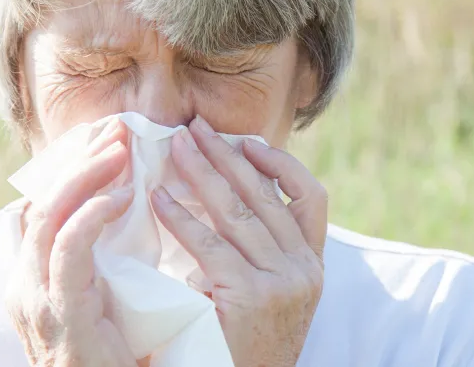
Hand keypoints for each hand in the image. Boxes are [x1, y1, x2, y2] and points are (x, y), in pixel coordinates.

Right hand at [6, 119, 139, 366]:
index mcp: (37, 273)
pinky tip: (120, 197)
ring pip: (50, 216)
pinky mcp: (59, 312)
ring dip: (86, 177)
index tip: (107, 138)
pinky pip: (68, 252)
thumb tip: (127, 208)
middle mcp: (27, 280)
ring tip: (120, 151)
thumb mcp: (104, 295)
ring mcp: (37, 297)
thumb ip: (103, 257)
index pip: (46, 204)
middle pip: (43, 201)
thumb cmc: (116, 351)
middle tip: (116, 131)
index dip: (72, 166)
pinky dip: (92, 216)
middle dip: (78, 160)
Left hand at [150, 116, 327, 366]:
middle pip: (267, 196)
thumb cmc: (247, 348)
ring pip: (239, 212)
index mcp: (314, 266)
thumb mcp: (272, 298)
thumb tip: (227, 197)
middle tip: (196, 128)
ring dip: (203, 174)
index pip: (312, 199)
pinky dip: (183, 217)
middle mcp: (305, 269)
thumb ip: (263, 254)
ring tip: (176, 147)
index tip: (247, 143)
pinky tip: (160, 198)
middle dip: (228, 156)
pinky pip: (211, 245)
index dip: (282, 165)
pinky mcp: (250, 297)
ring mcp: (282, 283)